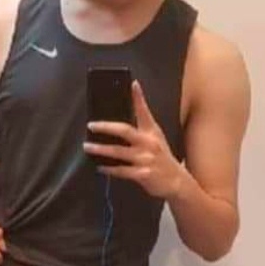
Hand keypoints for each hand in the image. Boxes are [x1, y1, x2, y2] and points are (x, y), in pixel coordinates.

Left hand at [83, 79, 185, 199]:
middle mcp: (149, 143)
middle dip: (105, 127)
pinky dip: (109, 169)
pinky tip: (99, 167)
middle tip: (91, 125)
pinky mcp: (142, 174)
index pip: (144, 111)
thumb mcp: (156, 139)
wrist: (176, 181)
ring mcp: (146, 159)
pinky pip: (121, 170)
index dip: (139, 97)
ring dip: (100, 149)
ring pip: (118, 152)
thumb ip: (142, 130)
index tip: (133, 84)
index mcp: (152, 132)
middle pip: (124, 131)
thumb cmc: (162, 159)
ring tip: (88, 147)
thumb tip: (119, 123)